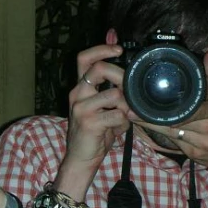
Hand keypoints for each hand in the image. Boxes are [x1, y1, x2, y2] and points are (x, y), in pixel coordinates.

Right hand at [58, 40, 129, 192]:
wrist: (80, 159)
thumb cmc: (95, 132)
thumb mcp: (102, 106)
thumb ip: (111, 88)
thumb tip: (127, 70)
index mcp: (80, 88)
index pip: (84, 58)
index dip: (102, 48)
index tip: (118, 47)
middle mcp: (77, 94)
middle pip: (99, 68)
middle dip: (122, 76)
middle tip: (131, 88)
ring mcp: (81, 108)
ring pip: (114, 94)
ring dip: (126, 106)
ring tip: (123, 117)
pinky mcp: (88, 122)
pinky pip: (118, 115)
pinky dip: (124, 123)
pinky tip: (119, 129)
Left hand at [136, 51, 207, 168]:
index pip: (191, 110)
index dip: (171, 110)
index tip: (151, 103)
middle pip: (175, 123)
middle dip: (152, 116)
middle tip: (131, 107)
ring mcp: (200, 144)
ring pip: (169, 133)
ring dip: (150, 124)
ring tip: (132, 115)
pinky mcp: (192, 154)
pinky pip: (172, 141)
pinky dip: (158, 133)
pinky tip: (145, 126)